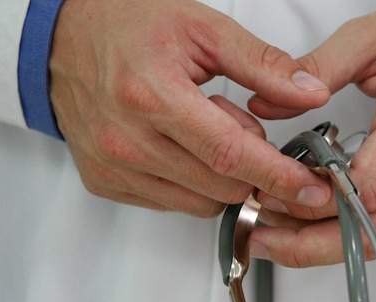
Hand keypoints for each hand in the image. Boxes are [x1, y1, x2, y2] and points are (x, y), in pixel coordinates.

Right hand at [49, 0, 333, 215]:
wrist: (62, 37)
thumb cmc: (129, 24)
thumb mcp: (203, 28)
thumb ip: (263, 64)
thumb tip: (311, 94)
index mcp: (152, 95)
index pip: (230, 154)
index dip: (278, 176)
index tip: (312, 189)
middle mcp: (126, 140)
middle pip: (221, 185)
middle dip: (254, 169)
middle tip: (244, 126)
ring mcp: (111, 166)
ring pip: (200, 202)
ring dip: (222, 177)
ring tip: (205, 128)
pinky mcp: (103, 182)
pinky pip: (171, 203)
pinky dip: (193, 183)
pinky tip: (182, 145)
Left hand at [248, 0, 375, 265]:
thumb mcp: (373, 36)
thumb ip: (316, 67)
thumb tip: (265, 101)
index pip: (368, 186)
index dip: (317, 201)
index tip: (275, 192)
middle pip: (370, 231)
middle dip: (309, 245)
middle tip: (262, 236)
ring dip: (327, 246)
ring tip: (280, 233)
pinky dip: (355, 237)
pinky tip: (320, 225)